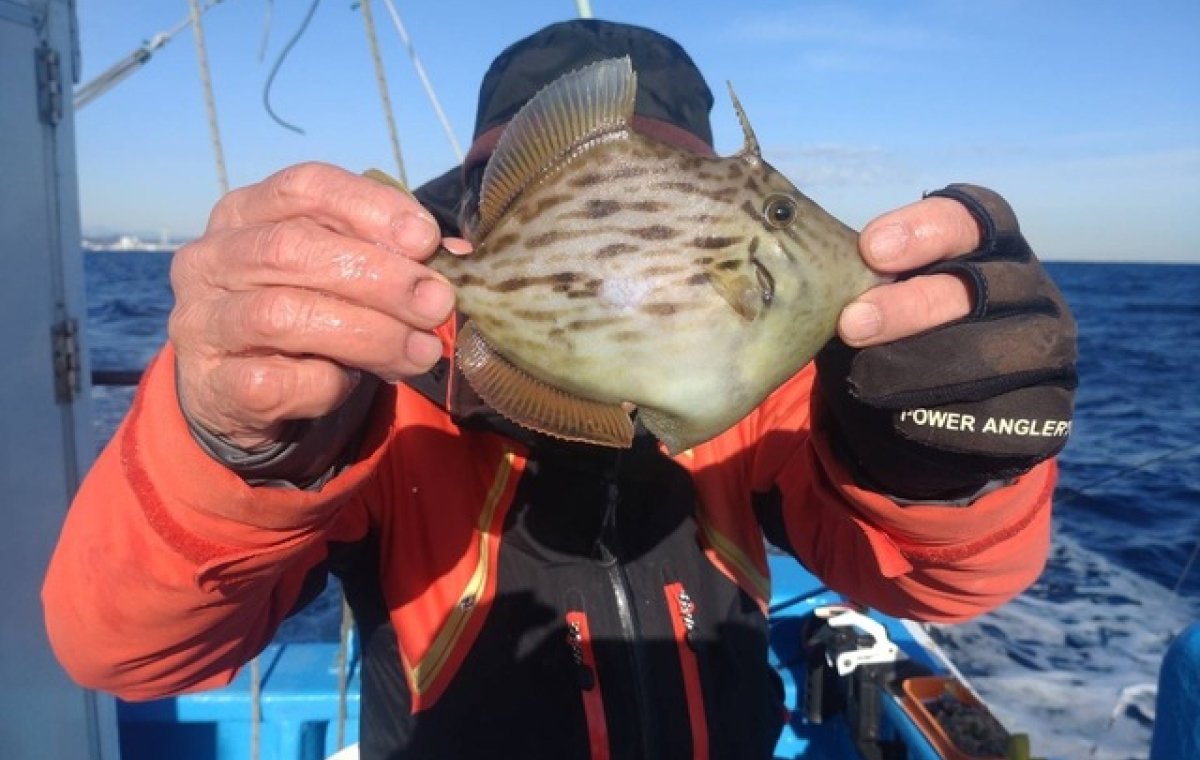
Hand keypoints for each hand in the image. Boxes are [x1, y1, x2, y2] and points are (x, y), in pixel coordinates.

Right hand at [168, 162, 461, 448]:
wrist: (244, 392)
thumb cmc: (307, 311)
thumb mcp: (343, 272)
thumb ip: (393, 257)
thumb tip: (460, 258)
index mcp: (245, 212)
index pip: (303, 187)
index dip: (369, 207)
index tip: (426, 239)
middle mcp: (212, 258)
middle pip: (292, 249)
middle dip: (378, 276)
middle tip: (437, 302)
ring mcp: (202, 321)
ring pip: (282, 315)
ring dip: (368, 334)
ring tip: (422, 351)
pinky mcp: (212, 384)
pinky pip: (276, 381)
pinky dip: (328, 384)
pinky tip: (358, 383)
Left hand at [816, 185, 1077, 500]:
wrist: (914, 421)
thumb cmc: (886, 339)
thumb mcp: (868, 300)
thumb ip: (852, 283)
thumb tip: (797, 274)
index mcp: (988, 245)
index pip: (973, 216)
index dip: (925, 228)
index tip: (870, 249)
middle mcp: (1027, 289)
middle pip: (983, 286)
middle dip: (915, 304)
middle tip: (852, 323)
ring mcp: (1047, 350)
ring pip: (1004, 351)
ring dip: (927, 365)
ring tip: (866, 380)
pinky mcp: (1048, 410)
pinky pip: (1007, 416)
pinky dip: (950, 420)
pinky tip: (902, 421)